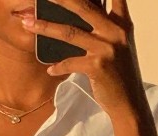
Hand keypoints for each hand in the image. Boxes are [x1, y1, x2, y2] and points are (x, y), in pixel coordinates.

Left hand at [21, 0, 143, 119]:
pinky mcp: (98, 67)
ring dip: (45, 27)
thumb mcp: (117, 45)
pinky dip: (58, 66)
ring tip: (28, 24)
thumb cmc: (120, 74)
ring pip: (70, 32)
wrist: (129, 104)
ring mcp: (106, 48)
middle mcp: (115, 31)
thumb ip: (105, 26)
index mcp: (121, 23)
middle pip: (83, 6)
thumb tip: (80, 12)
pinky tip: (50, 69)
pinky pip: (70, 62)